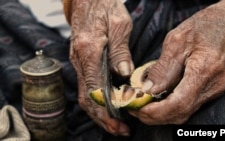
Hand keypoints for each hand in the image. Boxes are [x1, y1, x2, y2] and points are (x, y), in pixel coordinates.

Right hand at [69, 0, 133, 135]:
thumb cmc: (104, 7)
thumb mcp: (119, 24)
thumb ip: (120, 50)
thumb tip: (124, 73)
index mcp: (89, 50)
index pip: (95, 88)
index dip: (106, 109)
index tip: (119, 122)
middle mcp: (80, 60)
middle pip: (87, 97)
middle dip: (103, 118)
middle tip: (120, 130)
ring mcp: (79, 62)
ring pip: (86, 94)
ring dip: (100, 112)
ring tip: (116, 123)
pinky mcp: (82, 62)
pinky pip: (88, 86)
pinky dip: (98, 101)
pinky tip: (110, 106)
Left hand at [129, 0, 224, 124]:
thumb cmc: (202, 27)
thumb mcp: (176, 40)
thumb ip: (163, 68)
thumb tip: (147, 90)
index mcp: (205, 69)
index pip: (179, 103)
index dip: (156, 111)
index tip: (137, 109)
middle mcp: (214, 85)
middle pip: (181, 113)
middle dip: (155, 116)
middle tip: (135, 109)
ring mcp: (216, 90)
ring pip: (185, 113)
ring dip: (162, 114)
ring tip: (142, 106)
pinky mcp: (213, 90)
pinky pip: (190, 106)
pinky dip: (171, 108)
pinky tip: (158, 101)